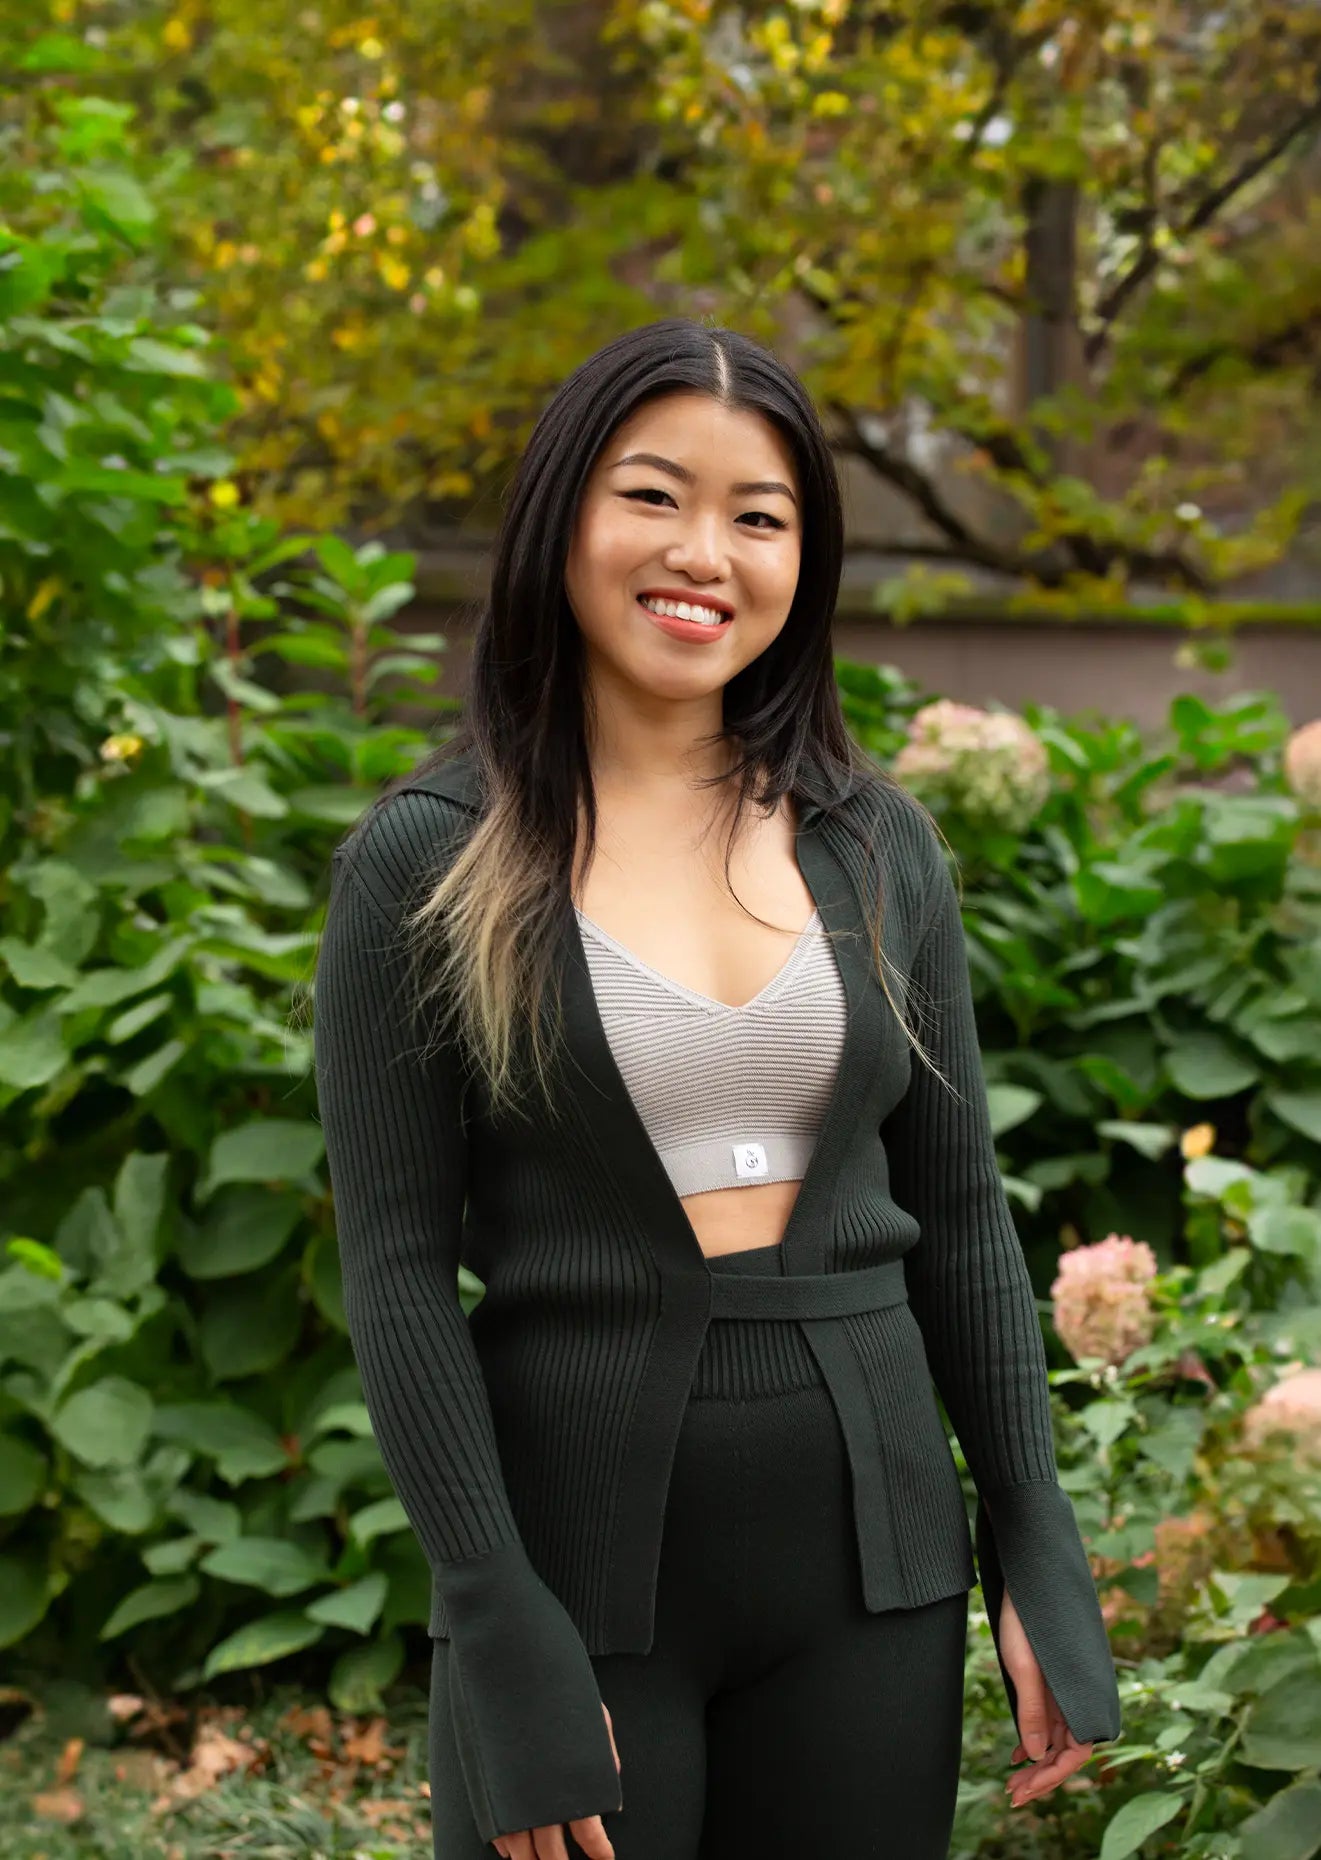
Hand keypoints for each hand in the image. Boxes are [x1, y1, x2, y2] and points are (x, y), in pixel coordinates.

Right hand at [491, 1702, 619, 1858]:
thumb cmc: (560, 1687)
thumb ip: (604, 1759)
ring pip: (523, 1851)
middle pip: (553, 1853)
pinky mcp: (489, 1791)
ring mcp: (513, 1797)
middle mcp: (544, 1799)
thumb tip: (612, 1800)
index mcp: (575, 1784)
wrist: (514, 1665)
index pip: (590, 1836)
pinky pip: (498, 1833)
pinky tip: (514, 1850)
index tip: (605, 1859)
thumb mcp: (593, 1719)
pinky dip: (507, 1847)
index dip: (599, 1852)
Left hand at [998, 1589, 1093, 1808]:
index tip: (1023, 1793)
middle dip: (1042, 1777)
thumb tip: (1038, 1756)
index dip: (1051, 1778)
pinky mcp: (1053, 1680)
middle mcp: (1079, 1695)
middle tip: (1013, 1796)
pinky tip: (1019, 1754)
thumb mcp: (1024, 1665)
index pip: (1076, 1753)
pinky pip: (1050, 1719)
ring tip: (1013, 1782)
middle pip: (1067, 1750)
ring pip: (1058, 1738)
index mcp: (1081, 1694)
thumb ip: (1034, 1710)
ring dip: (1038, 1762)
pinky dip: (1035, 1739)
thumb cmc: (1025, 1618)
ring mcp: (1066, 1689)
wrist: (1027, 1576)